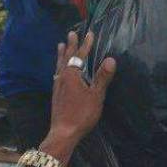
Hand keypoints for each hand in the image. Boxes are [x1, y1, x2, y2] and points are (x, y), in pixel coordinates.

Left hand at [44, 31, 115, 157]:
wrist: (63, 132)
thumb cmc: (81, 114)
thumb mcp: (96, 96)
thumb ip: (102, 77)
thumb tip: (111, 59)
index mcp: (72, 75)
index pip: (80, 55)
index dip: (85, 44)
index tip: (89, 34)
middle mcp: (62, 77)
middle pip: (66, 57)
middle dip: (70, 45)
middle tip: (71, 33)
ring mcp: (57, 86)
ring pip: (59, 65)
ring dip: (61, 55)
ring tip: (59, 46)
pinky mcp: (55, 95)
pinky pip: (56, 74)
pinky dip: (59, 67)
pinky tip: (58, 72)